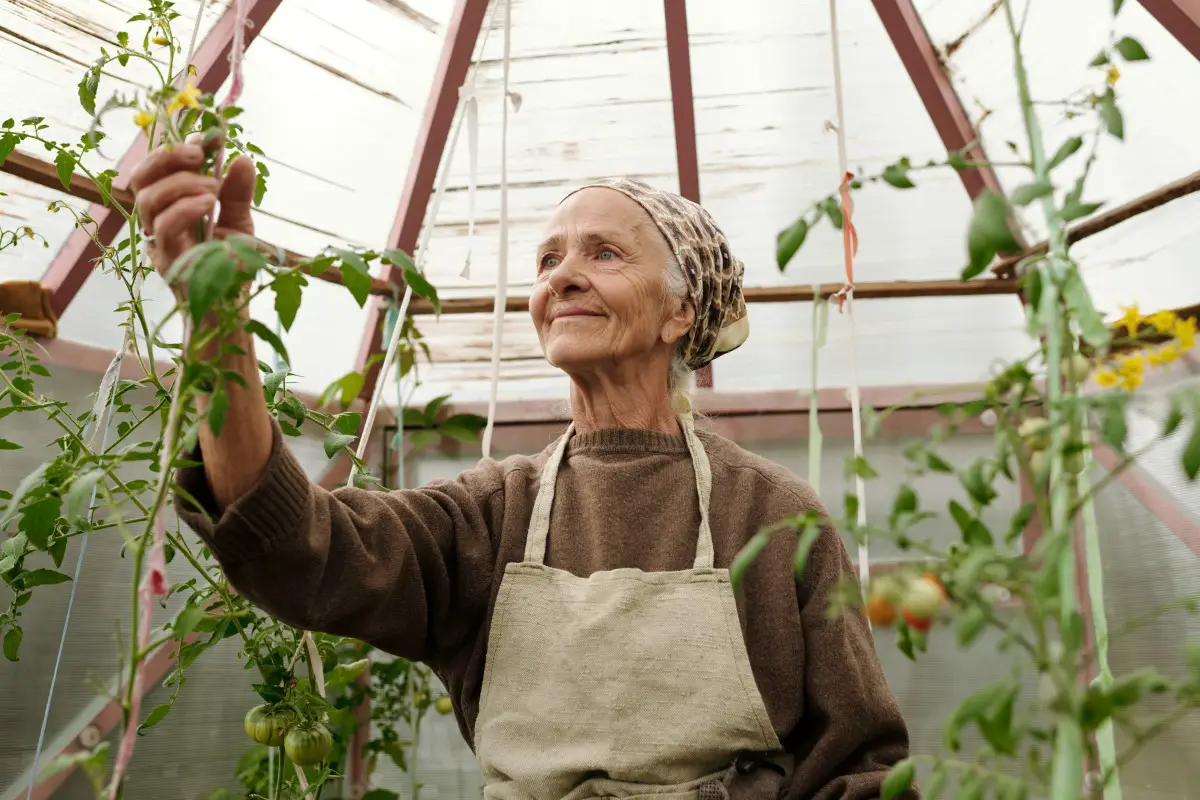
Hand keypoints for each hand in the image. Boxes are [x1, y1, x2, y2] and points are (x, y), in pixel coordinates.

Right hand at [130, 137, 256, 293]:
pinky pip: (163, 228)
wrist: (233, 308)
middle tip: (199, 153)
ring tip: (213, 189)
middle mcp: (156, 220)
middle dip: (166, 157)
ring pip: (147, 200)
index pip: (157, 169)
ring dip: (181, 184)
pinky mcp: (165, 261)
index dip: (175, 149)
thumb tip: (242, 158)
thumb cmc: (230, 265)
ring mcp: (158, 241)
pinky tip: (209, 205)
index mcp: (168, 205)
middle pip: (140, 178)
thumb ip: (237, 192)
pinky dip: (185, 209)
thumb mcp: (239, 222)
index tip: (206, 141)